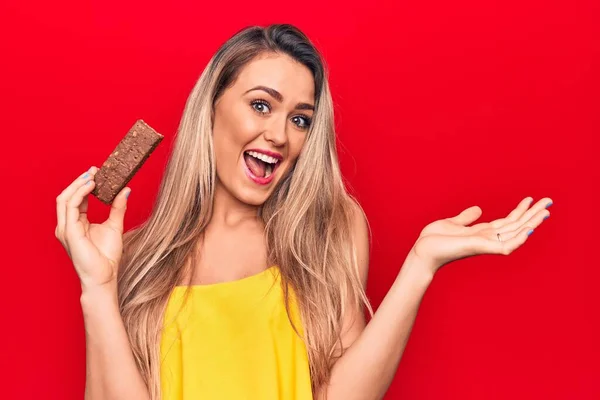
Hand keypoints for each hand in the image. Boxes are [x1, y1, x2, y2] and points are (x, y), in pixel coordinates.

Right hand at [55, 166, 130, 290]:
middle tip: (95, 170)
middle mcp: (67, 225)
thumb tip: (125, 190)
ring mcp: (66, 229)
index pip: (76, 199)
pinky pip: (71, 207)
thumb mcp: (115, 226)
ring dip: (79, 184)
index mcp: (76, 224)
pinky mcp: (69, 232)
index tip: (97, 172)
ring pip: (65, 199)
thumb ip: (117, 208)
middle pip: (67, 196)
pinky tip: (92, 186)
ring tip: (93, 175)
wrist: (104, 276)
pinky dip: (80, 193)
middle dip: (80, 181)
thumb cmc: (107, 256)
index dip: (84, 184)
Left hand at [411, 196, 552, 274]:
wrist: (422, 252)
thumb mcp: (452, 223)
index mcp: (481, 233)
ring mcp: (486, 244)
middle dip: (533, 214)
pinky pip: (505, 246)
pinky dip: (518, 239)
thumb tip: (478, 209)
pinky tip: (529, 229)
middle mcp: (487, 239)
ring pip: (515, 234)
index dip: (520, 211)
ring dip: (532, 223)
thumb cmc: (434, 241)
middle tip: (549, 201)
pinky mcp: (481, 248)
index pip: (507, 221)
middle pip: (516, 225)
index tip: (531, 198)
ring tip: (545, 211)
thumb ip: (466, 218)